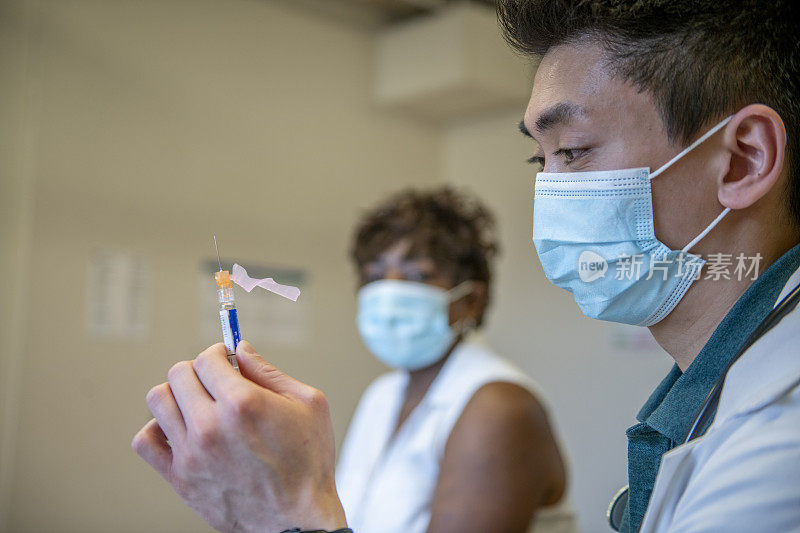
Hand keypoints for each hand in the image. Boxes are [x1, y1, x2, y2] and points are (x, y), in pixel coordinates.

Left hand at [132, 341, 346, 532]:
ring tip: (196, 403)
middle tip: (214, 381)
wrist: (299, 519)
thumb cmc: (309, 462)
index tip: (226, 361)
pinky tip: (181, 430)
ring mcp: (191, 454)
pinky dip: (157, 428)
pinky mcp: (180, 478)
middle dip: (198, 369)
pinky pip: (145, 441)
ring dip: (176, 394)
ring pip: (158, 400)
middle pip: (178, 373)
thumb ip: (269, 372)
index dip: (218, 354)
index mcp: (243, 403)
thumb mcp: (307, 404)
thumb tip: (241, 349)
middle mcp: (211, 426)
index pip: (207, 358)